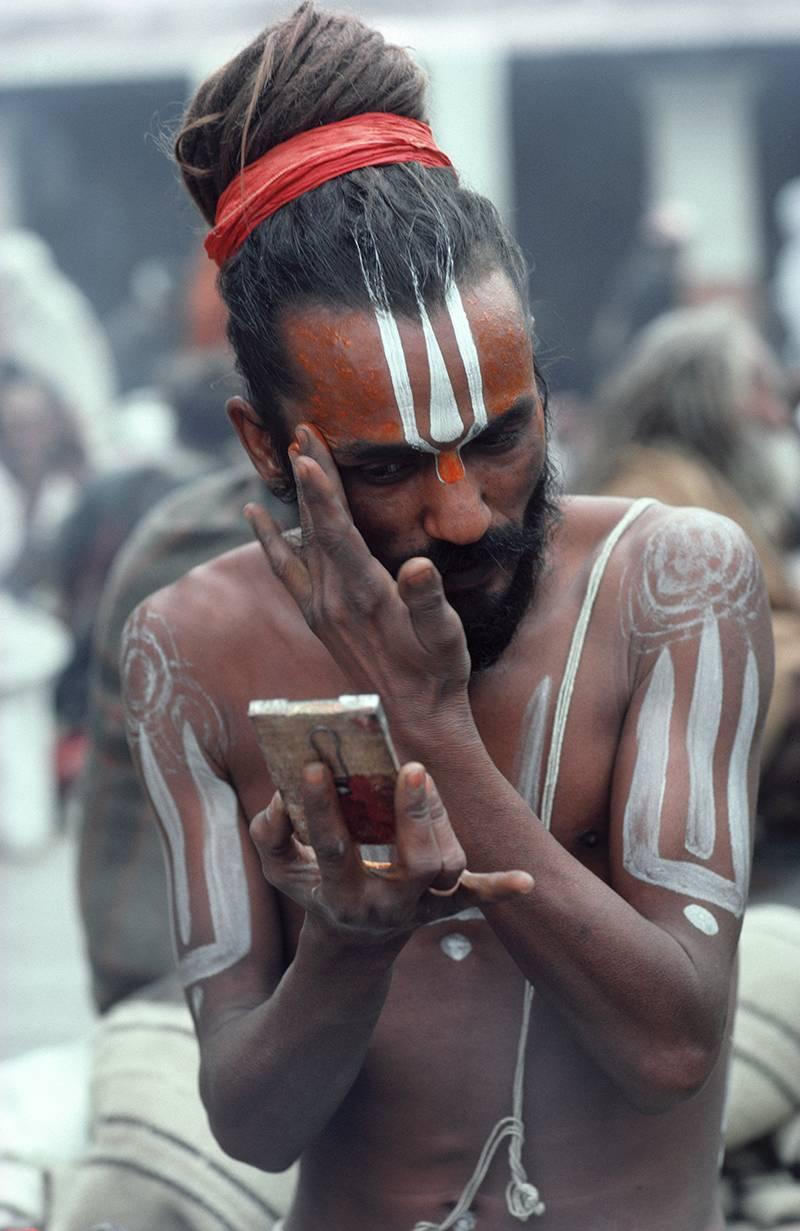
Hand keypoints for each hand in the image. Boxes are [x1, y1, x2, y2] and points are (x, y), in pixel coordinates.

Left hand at [244, 425, 470, 723]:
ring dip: (296, 498)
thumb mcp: (445, 638)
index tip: (307, 450)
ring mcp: (320, 608)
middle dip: (309, 476)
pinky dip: (270, 537)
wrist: (412, 720)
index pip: (337, 532)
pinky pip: (285, 568)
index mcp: (363, 596)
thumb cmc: (437, 674)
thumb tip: (417, 567)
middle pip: (314, 526)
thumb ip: (428, 601)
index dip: (323, 491)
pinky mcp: (317, 616)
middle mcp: (332, 599)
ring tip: (289, 452)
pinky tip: (254, 515)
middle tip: (301, 427)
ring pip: (300, 540)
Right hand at [250, 761, 533, 946]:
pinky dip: (500, 888)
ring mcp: (422, 907)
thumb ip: (271, 837)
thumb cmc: (316, 889)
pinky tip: (525, 882)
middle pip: (418, 865)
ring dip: (440, 821)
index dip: (323, 809)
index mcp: (341, 896)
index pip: (335, 849)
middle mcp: (388, 907)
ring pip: (447, 867)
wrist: (354, 944)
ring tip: (420, 778)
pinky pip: (476, 898)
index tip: (315, 766)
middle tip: (410, 768)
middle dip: (415, 818)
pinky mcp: (445, 904)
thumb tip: (280, 800)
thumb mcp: (282, 871)